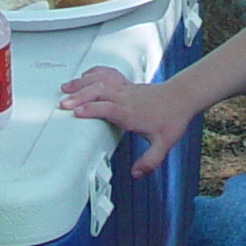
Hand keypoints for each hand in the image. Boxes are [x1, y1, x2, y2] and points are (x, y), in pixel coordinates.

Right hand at [61, 65, 194, 176]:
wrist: (182, 97)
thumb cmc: (172, 117)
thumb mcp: (164, 143)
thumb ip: (150, 160)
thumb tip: (137, 173)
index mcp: (132, 113)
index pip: (109, 109)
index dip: (92, 109)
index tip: (77, 112)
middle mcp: (126, 98)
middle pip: (100, 92)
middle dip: (80, 96)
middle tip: (63, 103)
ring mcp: (125, 89)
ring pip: (101, 81)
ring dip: (81, 83)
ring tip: (65, 87)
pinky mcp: (126, 84)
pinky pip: (108, 74)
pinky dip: (94, 72)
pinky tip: (84, 75)